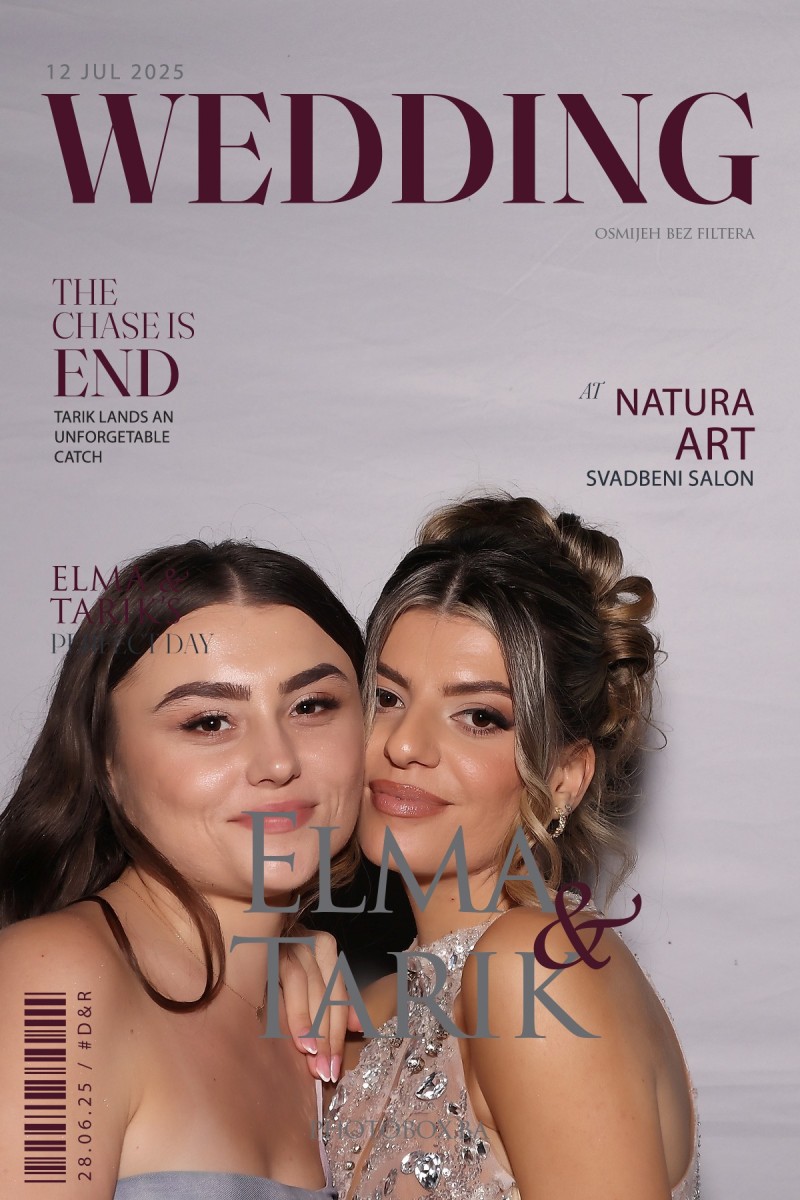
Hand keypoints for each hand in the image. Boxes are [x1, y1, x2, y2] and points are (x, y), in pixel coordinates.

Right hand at [279, 928, 360, 1082]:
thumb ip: (334, 999)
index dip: (339, 1034)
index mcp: (324, 949)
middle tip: (325, 1072)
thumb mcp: (310, 976)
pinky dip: (295, 1009)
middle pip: (325, 995)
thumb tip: (359, 1027)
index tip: (336, 1067)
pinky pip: (288, 978)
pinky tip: (297, 1034)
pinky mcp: (271, 945)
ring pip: (308, 986)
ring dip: (311, 1025)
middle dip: (327, 1037)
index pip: (337, 997)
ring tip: (312, 1057)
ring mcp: (291, 941)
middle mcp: (310, 943)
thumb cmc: (276, 959)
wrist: (244, 928)